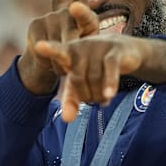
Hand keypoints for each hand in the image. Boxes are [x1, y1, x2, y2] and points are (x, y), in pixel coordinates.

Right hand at [17, 2, 98, 94]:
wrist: (53, 54)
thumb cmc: (79, 54)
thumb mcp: (89, 53)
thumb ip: (92, 52)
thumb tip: (97, 62)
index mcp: (86, 18)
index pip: (83, 14)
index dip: (79, 11)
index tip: (74, 7)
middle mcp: (66, 13)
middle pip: (67, 37)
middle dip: (69, 57)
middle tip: (71, 69)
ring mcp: (49, 17)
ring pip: (52, 45)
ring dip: (57, 62)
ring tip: (61, 67)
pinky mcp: (35, 24)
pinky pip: (38, 48)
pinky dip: (44, 60)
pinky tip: (48, 61)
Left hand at [34, 35, 165, 121]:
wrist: (125, 50)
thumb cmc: (96, 67)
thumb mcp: (82, 83)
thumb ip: (72, 99)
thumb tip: (66, 120)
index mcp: (69, 53)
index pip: (57, 52)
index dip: (49, 50)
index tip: (39, 46)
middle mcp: (81, 48)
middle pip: (77, 79)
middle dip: (86, 95)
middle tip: (94, 99)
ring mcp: (98, 47)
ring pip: (94, 78)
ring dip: (99, 95)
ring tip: (104, 97)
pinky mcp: (115, 51)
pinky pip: (110, 69)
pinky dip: (110, 83)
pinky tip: (109, 95)